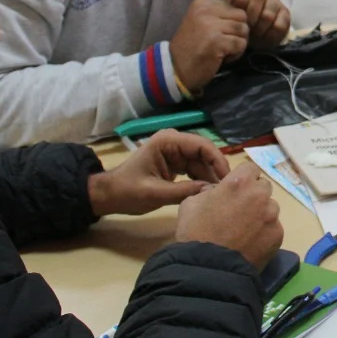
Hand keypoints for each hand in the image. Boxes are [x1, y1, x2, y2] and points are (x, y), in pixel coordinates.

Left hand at [88, 129, 229, 215]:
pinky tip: (207, 192)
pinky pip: (195, 168)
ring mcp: (175, 152)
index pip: (201, 145)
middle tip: (226, 189)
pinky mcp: (175, 162)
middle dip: (215, 170)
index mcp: (167, 141)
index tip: (227, 179)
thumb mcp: (155, 193)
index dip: (217, 160)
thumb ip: (183, 191)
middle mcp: (174, 142)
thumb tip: (211, 191)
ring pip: (201, 162)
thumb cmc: (127, 191)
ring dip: (209, 177)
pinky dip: (201, 179)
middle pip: (204, 153)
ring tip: (219, 194)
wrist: (109, 195)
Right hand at [170, 0, 250, 93]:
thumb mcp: (202, 22)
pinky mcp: (217, 41)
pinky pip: (241, 44)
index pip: (234, 7)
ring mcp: (211, 26)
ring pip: (244, 30)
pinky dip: (235, 54)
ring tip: (222, 50)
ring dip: (237, 43)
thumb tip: (246, 13)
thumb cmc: (191, 47)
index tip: (217, 34)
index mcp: (202, 3)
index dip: (231, 23)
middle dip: (238, 32)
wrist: (174, 69)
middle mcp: (205, 10)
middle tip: (223, 43)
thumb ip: (220, 15)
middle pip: (242, 17)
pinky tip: (221, 58)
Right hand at [175, 162, 284, 268]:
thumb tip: (217, 191)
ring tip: (245, 230)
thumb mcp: (191, 203)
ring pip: (270, 208)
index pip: (250, 168)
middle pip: (263, 187)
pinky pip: (273, 228)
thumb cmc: (195, 232)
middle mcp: (260, 194)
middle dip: (253, 195)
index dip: (243, 178)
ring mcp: (271, 215)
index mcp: (239, 182)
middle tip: (240, 211)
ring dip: (261, 214)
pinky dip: (264, 233)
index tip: (236, 189)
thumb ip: (208, 191)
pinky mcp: (278, 235)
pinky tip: (251, 243)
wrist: (208, 268)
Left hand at [226, 0, 290, 49]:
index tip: (236, 13)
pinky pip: (279, 25)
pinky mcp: (285, 14)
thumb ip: (226, 11)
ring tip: (254, 36)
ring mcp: (275, 2)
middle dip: (249, 17)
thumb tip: (223, 13)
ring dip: (259, 29)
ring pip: (268, 14)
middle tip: (245, 29)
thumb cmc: (238, 21)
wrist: (254, 32)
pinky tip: (264, 38)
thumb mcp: (228, 15)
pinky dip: (269, 35)